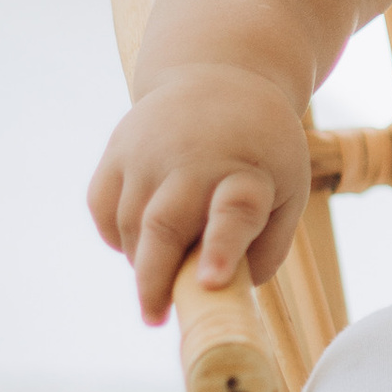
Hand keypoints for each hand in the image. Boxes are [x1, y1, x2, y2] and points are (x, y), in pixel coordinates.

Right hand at [86, 66, 310, 324]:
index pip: (234, 212)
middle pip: (163, 226)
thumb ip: (266, 246)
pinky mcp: (117, 150)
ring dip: (143, 260)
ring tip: (166, 268)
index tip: (210, 281)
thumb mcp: (287, 189)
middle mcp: (193, 159)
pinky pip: (103, 210)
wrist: (220, 76)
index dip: (223, 248)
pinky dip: (118, 236)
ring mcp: (148, 152)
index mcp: (245, 172)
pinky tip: (142, 237)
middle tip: (156, 315)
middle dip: (154, 279)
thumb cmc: (262, 149)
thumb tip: (224, 294)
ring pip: (130, 228)